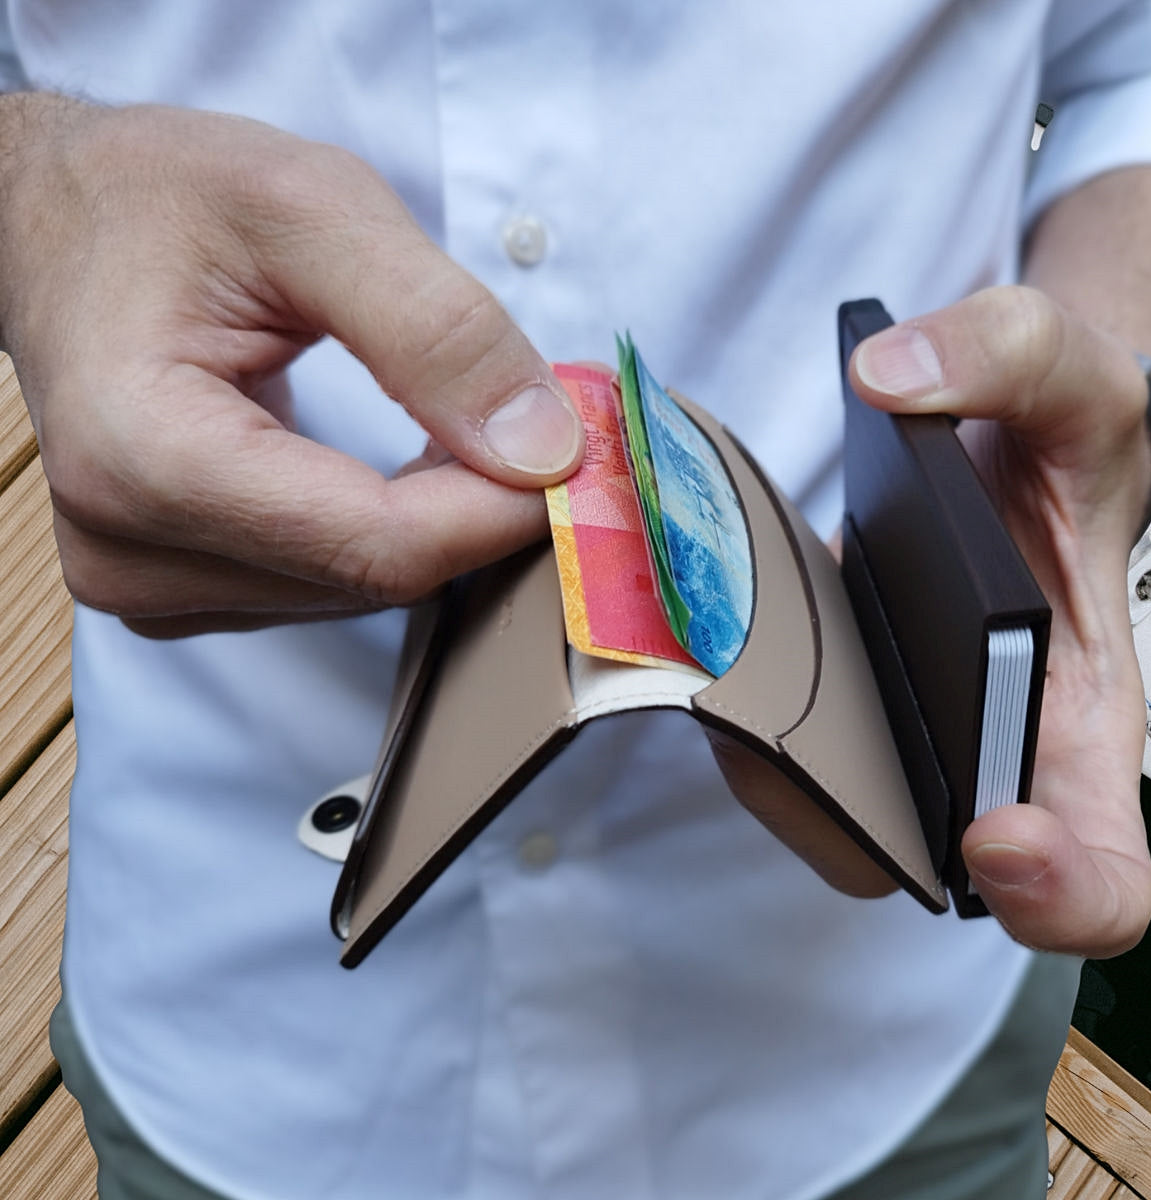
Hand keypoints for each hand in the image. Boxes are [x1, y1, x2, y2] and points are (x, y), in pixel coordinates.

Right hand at [0, 96, 582, 635]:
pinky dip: (390, 532)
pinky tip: (394, 467)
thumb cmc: (163, 200)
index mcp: (146, 457)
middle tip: (530, 418)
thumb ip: (435, 326)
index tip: (576, 450)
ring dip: (437, 519)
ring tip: (444, 423)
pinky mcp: (182, 592)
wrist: (61, 229)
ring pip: (364, 591)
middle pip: (378, 576)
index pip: (378, 545)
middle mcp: (134, 553)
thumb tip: (543, 448)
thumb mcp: (310, 208)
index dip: (500, 508)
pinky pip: (331, 587)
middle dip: (477, 506)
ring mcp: (150, 587)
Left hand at [716, 286, 1150, 958]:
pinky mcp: (835, 693)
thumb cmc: (1060, 440)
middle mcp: (987, 748)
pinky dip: (735, 710)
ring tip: (731, 668)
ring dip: (765, 763)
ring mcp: (902, 729)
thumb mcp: (1072, 375)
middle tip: (792, 728)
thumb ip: (1009, 352)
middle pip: (919, 863)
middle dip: (843, 819)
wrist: (1005, 439)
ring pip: (824, 810)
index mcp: (1078, 711)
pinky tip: (708, 636)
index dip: (1061, 894)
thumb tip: (890, 381)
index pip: (1105, 874)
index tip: (997, 832)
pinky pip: (775, 741)